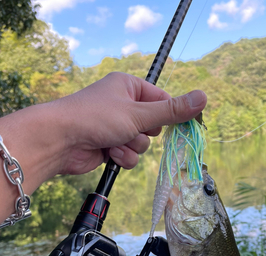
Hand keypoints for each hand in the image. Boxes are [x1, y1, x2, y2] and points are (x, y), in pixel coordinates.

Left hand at [53, 72, 206, 174]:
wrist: (61, 140)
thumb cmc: (97, 117)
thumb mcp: (140, 113)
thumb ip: (172, 111)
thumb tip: (204, 97)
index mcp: (129, 87)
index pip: (162, 100)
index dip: (171, 114)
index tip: (184, 125)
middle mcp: (123, 105)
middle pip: (153, 125)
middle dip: (145, 133)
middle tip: (134, 130)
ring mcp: (115, 127)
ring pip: (142, 144)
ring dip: (132, 147)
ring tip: (116, 143)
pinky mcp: (109, 147)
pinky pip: (129, 155)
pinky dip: (122, 157)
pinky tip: (109, 154)